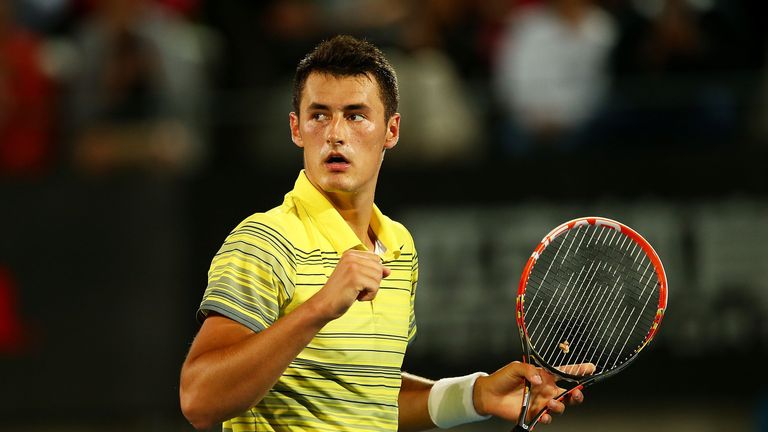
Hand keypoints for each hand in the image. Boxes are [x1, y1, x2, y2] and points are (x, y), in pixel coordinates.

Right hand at [309, 249, 389, 319]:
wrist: (324, 304)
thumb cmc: (341, 292)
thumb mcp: (358, 278)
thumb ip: (372, 272)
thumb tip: (389, 271)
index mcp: (351, 253)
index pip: (376, 259)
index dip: (372, 273)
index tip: (358, 281)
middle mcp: (351, 257)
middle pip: (379, 268)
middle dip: (373, 282)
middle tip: (357, 288)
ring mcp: (353, 267)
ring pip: (378, 278)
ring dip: (371, 290)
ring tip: (356, 293)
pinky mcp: (355, 278)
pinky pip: (375, 287)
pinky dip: (369, 296)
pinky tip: (357, 297)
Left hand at [472, 361, 592, 425]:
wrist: (489, 394)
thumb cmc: (502, 378)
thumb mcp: (515, 368)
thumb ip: (529, 371)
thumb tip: (540, 380)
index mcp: (544, 376)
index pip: (564, 373)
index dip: (578, 370)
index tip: (591, 368)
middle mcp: (546, 390)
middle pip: (569, 393)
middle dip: (577, 395)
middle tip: (576, 394)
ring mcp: (541, 403)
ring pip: (560, 407)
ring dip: (560, 406)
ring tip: (551, 403)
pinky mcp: (534, 414)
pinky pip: (546, 418)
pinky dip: (547, 418)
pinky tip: (543, 414)